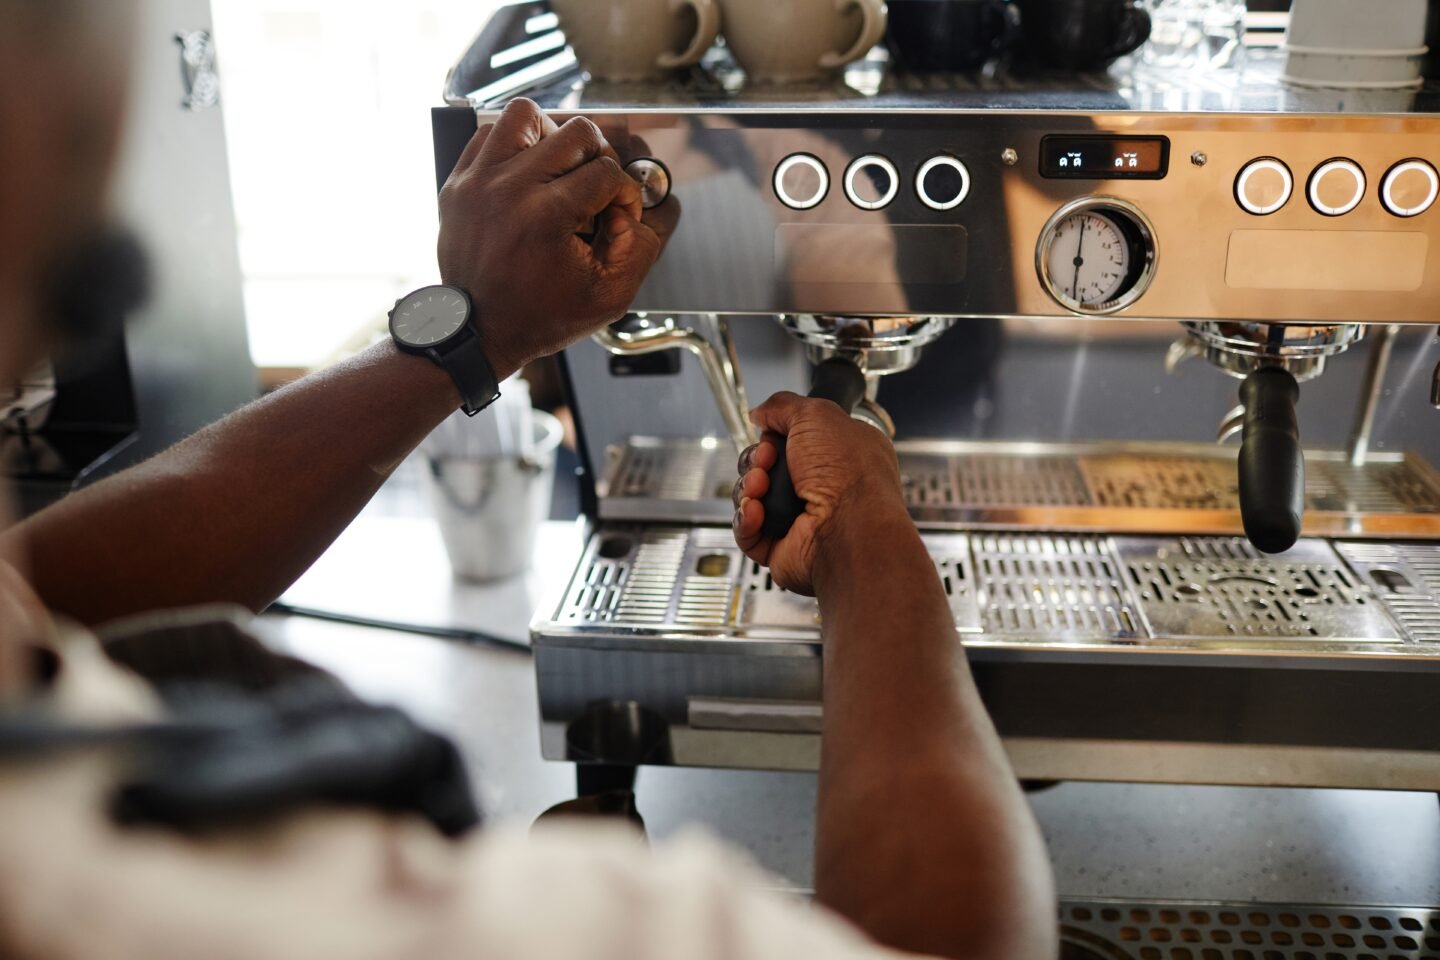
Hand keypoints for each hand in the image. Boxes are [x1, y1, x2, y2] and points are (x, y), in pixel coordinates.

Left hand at [437, 99, 666, 377]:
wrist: (480, 331)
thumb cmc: (540, 316)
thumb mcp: (610, 295)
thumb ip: (640, 247)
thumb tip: (634, 208)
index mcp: (545, 216)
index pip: (608, 172)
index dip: (625, 194)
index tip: (617, 217)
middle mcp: (509, 189)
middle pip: (577, 133)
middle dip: (599, 159)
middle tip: (596, 188)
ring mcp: (478, 181)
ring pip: (526, 114)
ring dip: (553, 135)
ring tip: (559, 167)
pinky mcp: (459, 181)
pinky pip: (491, 132)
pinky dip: (515, 144)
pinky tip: (528, 171)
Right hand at [732, 392, 907, 595]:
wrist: (849, 529)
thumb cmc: (849, 475)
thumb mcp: (817, 415)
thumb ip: (783, 406)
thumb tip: (762, 413)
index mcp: (838, 456)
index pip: (791, 442)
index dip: (773, 437)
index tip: (772, 436)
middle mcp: (822, 488)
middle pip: (765, 469)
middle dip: (757, 462)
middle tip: (767, 461)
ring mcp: (800, 520)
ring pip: (751, 498)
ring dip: (749, 488)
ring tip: (762, 488)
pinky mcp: (781, 546)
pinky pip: (747, 531)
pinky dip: (746, 519)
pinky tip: (757, 511)